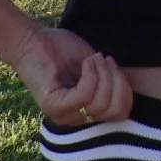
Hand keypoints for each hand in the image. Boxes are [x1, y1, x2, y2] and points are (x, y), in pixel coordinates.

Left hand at [7, 25, 132, 125]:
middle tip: (104, 60)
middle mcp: (76, 118)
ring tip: (92, 59)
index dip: (125, 88)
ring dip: (103, 74)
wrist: (34, 41)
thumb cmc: (64, 51)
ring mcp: (63, 114)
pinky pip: (85, 95)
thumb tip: (127, 89)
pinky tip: (86, 62)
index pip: (122, 112)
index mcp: (88, 111)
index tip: (113, 66)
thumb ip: (110, 81)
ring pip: (100, 103)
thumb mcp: (96, 67)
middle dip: (117, 80)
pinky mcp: (53, 106)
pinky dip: (91, 74)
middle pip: (115, 110)